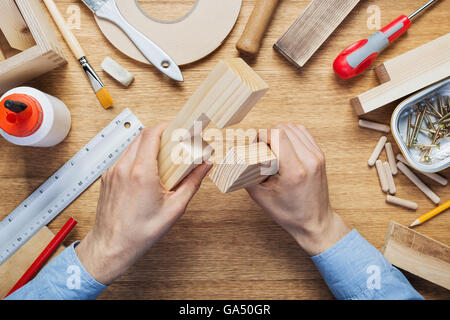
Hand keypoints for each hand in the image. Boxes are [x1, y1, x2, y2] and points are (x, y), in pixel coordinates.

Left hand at [75, 124, 211, 283]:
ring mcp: (113, 172)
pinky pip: (124, 158)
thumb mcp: (174, 209)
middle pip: (142, 136)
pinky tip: (147, 171)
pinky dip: (137, 157)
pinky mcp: (107, 177)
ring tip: (162, 158)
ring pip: (132, 146)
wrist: (111, 246)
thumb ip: (192, 183)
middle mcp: (124, 168)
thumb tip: (205, 166)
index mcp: (141, 173)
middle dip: (160, 135)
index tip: (177, 129)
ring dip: (148, 146)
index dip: (166, 127)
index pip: (152, 135)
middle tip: (174, 143)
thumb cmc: (140, 233)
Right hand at [246, 124, 349, 255]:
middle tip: (262, 149)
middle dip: (269, 134)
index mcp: (294, 170)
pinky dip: (291, 135)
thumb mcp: (260, 196)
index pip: (277, 135)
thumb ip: (246, 174)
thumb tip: (234, 158)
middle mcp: (309, 160)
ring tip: (273, 148)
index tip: (256, 146)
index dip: (262, 136)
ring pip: (294, 127)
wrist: (315, 222)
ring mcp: (317, 156)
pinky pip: (303, 133)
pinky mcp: (320, 155)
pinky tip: (284, 146)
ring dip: (280, 133)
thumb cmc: (289, 213)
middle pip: (284, 128)